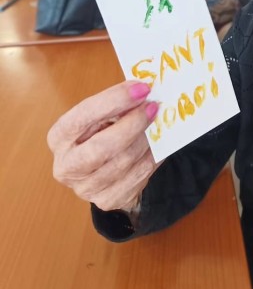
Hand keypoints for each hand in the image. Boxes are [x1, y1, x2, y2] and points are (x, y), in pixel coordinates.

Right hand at [47, 81, 159, 211]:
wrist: (102, 173)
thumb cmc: (101, 134)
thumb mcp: (101, 117)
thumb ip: (117, 106)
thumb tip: (145, 92)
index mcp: (59, 137)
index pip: (83, 116)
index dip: (114, 100)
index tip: (141, 88)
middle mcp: (66, 166)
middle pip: (101, 147)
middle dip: (133, 123)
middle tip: (154, 107)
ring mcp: (85, 188)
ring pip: (124, 161)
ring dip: (146, 139)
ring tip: (158, 122)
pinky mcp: (107, 200)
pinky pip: (138, 175)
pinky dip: (152, 155)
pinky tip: (158, 143)